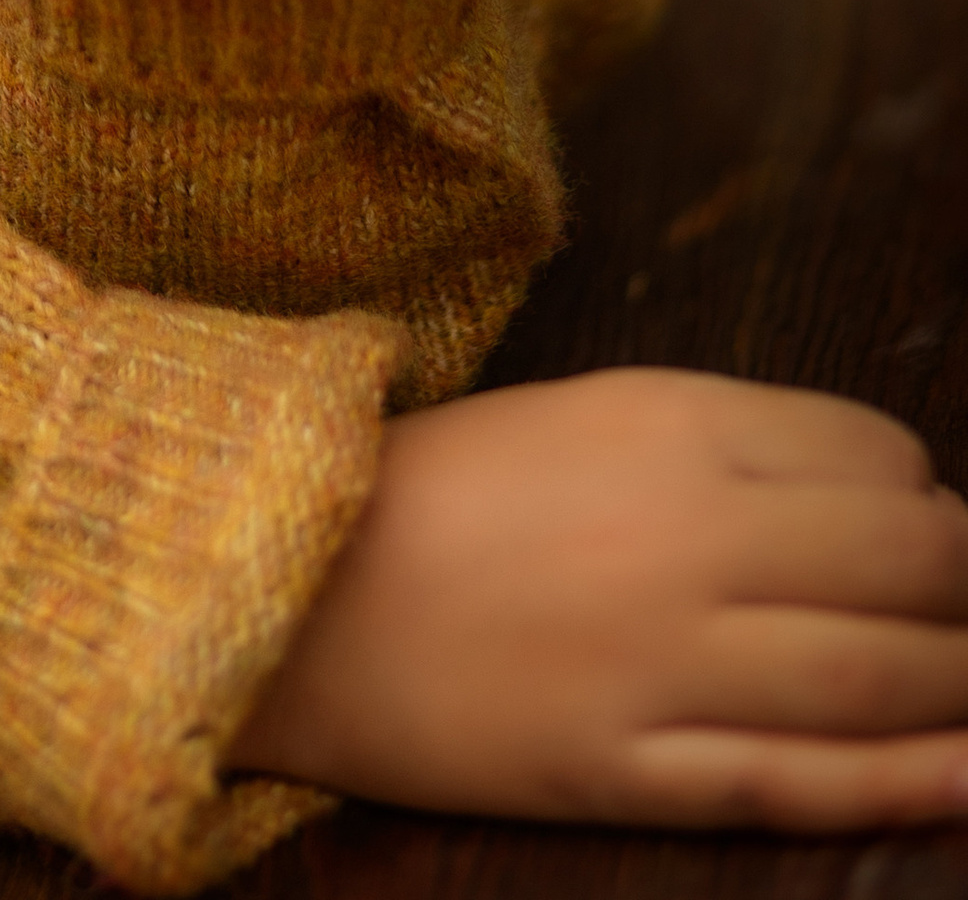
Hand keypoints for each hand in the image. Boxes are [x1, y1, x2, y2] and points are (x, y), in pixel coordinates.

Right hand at [235, 371, 967, 830]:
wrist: (296, 584)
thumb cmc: (448, 490)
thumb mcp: (591, 413)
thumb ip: (730, 445)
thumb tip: (890, 497)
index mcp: (674, 425)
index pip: (880, 460)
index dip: (923, 500)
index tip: (919, 530)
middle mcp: (688, 535)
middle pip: (910, 565)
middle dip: (967, 591)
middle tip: (965, 610)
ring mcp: (662, 661)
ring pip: (883, 677)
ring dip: (965, 681)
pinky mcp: (628, 768)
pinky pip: (805, 781)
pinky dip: (913, 783)